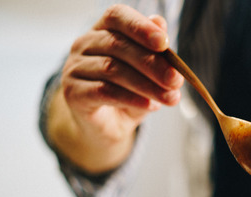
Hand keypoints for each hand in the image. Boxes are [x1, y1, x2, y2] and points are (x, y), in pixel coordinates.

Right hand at [48, 4, 182, 172]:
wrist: (108, 126)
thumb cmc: (130, 92)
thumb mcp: (148, 73)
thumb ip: (154, 50)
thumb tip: (161, 23)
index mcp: (103, 30)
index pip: (117, 16)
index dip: (140, 27)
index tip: (164, 43)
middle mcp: (84, 44)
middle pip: (118, 45)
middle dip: (152, 63)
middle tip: (176, 80)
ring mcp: (74, 68)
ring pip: (112, 69)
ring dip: (147, 85)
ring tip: (170, 98)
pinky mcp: (73, 93)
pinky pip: (104, 92)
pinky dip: (131, 98)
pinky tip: (150, 106)